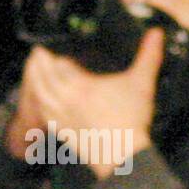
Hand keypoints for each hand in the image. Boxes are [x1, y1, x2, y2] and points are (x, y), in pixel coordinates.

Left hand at [15, 28, 162, 178]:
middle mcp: (66, 100)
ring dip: (33, 81)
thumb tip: (156, 33)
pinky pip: (43, 114)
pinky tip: (38, 99)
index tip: (49, 48)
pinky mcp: (61, 131)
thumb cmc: (131, 119)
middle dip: (38, 64)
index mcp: (82, 86)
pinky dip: (37, 103)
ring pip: (39, 95)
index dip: (53, 56)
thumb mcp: (142, 82)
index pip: (59, 66)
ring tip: (31, 71)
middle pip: (44, 78)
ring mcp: (61, 116)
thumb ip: (148, 54)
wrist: (121, 155)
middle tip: (35, 53)